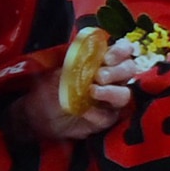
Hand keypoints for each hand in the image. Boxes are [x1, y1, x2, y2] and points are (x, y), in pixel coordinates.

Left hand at [16, 54, 143, 142]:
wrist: (39, 114)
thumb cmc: (50, 88)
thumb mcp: (57, 69)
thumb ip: (73, 60)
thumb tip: (85, 52)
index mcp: (102, 62)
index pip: (123, 51)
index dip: (121, 51)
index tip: (108, 58)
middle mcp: (111, 79)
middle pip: (129, 70)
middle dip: (117, 71)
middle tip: (100, 76)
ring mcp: (110, 100)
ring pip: (124, 95)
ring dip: (111, 92)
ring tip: (93, 91)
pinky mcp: (105, 119)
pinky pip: (109, 116)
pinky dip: (98, 113)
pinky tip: (85, 111)